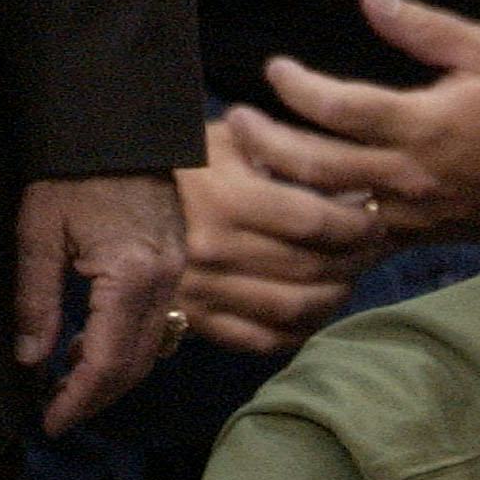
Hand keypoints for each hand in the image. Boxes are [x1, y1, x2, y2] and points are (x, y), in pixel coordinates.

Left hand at [15, 173, 186, 434]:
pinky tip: (88, 347)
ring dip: (109, 377)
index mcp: (130, 275)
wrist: (116, 129)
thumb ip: (35, 299)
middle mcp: (163, 284)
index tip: (51, 421)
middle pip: (134, 366)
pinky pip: (154, 328)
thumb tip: (31, 358)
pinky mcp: (174, 271)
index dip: (79, 398)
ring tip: (66, 383)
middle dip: (95, 398)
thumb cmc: (71, 172)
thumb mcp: (38, 232)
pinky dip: (122, 349)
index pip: (107, 360)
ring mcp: (175, 278)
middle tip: (57, 414)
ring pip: (148, 353)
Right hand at [176, 114, 382, 356]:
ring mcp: (205, 291)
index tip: (374, 215)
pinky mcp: (199, 321)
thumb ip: (280, 151)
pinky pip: (265, 340)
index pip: (314, 222)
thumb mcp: (222, 139)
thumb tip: (348, 173)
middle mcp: (215, 251)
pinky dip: (300, 330)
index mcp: (225, 200)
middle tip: (372, 248)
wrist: (105, 200)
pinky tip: (314, 309)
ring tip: (348, 276)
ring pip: (295, 309)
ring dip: (334, 297)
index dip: (356, 223)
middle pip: (311, 268)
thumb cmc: (176, 161)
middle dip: (354, 259)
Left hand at [227, 0, 479, 243]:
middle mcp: (410, 174)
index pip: (337, 107)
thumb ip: (422, 27)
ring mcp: (414, 212)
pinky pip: (360, 237)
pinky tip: (297, 210)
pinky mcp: (421, 234)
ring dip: (287, 189)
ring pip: (331, 209)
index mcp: (423, 124)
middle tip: (237, 123)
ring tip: (254, 166)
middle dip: (269, 144)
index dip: (296, 87)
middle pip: (318, 167)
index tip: (275, 69)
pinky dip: (324, 227)